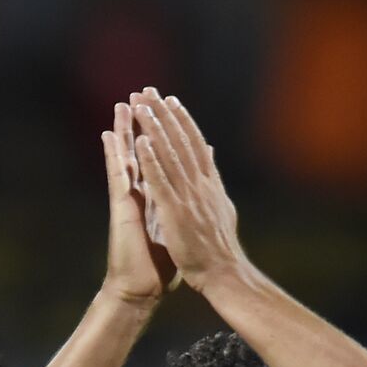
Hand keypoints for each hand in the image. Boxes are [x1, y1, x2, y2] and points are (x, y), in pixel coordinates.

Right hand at [101, 100, 178, 305]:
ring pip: (127, 158)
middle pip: (143, 152)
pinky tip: (110, 136)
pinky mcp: (121, 208)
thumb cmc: (161, 265)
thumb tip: (199, 189)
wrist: (142, 289)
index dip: (164, 136)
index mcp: (157, 198)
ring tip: (123, 105)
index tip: (167, 112)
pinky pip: (118, 175)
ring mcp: (129, 200)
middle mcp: (141, 194)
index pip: (161, 160)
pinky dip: (115, 155)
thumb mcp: (179, 229)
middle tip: (142, 96)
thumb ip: (184, 205)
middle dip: (144, 124)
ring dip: (125, 131)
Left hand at [130, 90, 245, 292]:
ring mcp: (188, 197)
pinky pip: (161, 181)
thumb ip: (213, 182)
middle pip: (180, 141)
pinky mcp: (176, 212)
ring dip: (155, 128)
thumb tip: (211, 158)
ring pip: (169, 155)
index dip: (182, 121)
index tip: (170, 101)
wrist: (224, 274)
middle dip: (164, 115)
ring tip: (141, 106)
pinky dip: (151, 160)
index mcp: (210, 184)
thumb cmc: (220, 248)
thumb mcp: (221, 208)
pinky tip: (141, 141)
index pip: (194, 145)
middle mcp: (200, 184)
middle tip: (148, 91)